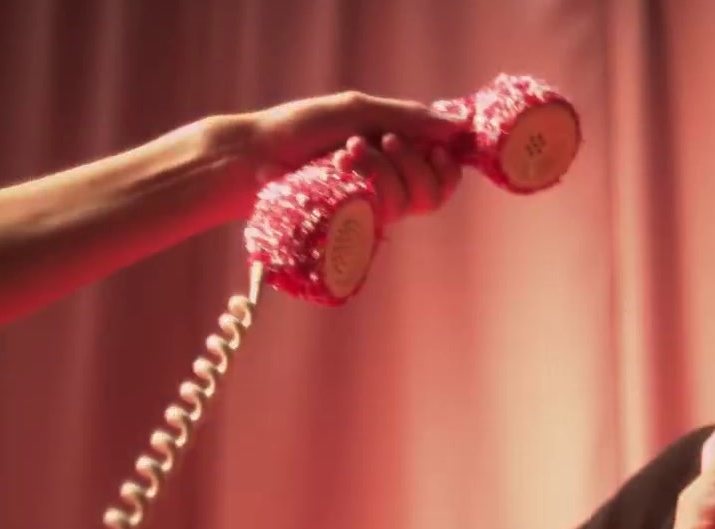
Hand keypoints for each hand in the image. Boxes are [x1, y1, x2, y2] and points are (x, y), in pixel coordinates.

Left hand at [203, 90, 466, 222]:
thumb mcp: (357, 111)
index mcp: (392, 163)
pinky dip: (368, 182)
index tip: (436, 149)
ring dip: (385, 169)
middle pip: (430, 194)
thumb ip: (408, 117)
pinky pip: (380, 216)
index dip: (447, 169)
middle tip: (384, 140)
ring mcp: (366, 213)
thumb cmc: (300, 129)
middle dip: (413, 163)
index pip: (441, 180)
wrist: (254, 153)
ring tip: (350, 149)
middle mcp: (384, 191)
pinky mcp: (348, 230)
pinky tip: (343, 166)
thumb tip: (460, 123)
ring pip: (405, 203)